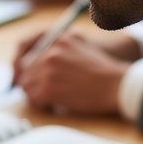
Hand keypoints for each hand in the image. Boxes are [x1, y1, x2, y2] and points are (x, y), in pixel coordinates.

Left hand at [13, 30, 131, 115]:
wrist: (116, 86)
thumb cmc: (102, 72)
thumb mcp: (82, 47)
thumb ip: (60, 48)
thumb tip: (34, 60)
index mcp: (58, 39)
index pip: (28, 52)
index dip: (27, 68)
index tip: (27, 77)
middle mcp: (51, 52)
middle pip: (26, 70)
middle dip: (32, 82)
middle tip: (42, 92)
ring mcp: (48, 69)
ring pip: (28, 85)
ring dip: (36, 93)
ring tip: (49, 98)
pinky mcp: (49, 88)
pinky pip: (34, 97)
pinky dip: (40, 103)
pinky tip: (52, 104)